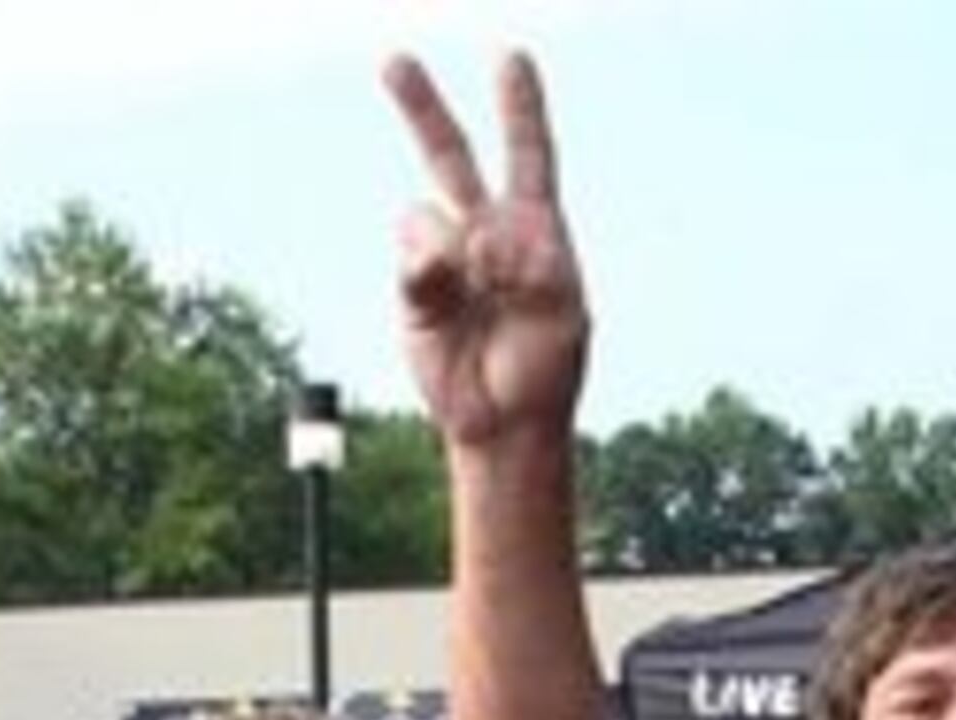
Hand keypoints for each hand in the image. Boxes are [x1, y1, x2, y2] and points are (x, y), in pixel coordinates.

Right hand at [384, 52, 589, 448]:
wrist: (505, 425)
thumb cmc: (545, 369)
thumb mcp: (562, 309)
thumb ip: (528, 259)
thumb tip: (467, 232)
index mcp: (533, 230)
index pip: (527, 154)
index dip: (520, 106)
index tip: (511, 57)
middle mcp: (484, 234)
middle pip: (450, 156)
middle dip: (421, 108)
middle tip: (393, 60)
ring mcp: (445, 261)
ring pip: (425, 214)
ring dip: (452, 248)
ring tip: (479, 292)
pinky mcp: (414, 292)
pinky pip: (411, 257)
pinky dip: (428, 272)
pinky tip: (445, 303)